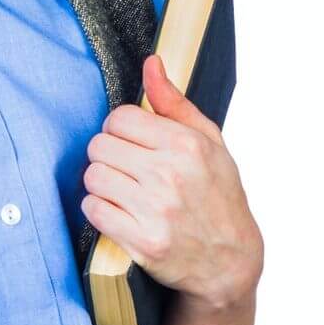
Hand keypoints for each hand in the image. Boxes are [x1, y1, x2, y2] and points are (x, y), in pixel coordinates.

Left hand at [80, 53, 263, 310]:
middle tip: (124, 167)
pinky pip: (93, 210)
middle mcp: (169, 175)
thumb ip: (174, 103)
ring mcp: (155, 209)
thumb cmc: (219, 196)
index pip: (119, 118)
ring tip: (122, 189)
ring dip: (101, 183)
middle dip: (107, 154)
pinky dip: (99, 209)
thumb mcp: (209, 142)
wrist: (231, 260)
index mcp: (186, 145)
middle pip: (99, 145)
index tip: (130, 141)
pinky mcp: (141, 240)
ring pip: (93, 176)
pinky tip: (118, 211)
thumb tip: (150, 64)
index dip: (120, 128)